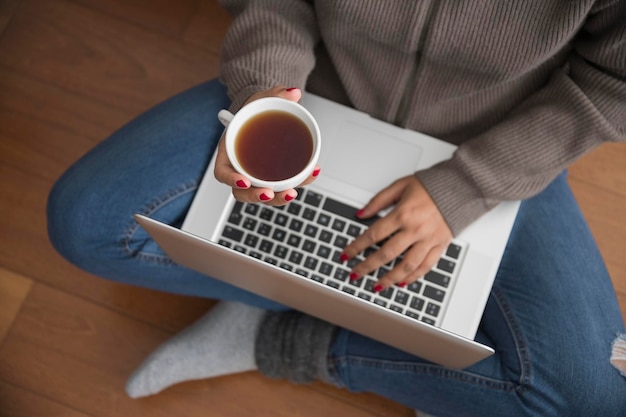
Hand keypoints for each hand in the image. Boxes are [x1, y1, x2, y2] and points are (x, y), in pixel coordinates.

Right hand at [213, 86, 320, 204]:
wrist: (266, 113)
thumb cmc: (257, 110)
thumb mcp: (263, 98)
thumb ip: (276, 94)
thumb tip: (293, 93)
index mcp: (230, 150)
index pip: (222, 172)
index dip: (231, 179)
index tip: (244, 182)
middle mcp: (241, 167)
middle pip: (243, 192)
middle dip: (257, 196)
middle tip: (270, 194)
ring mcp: (258, 175)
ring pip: (264, 194)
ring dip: (278, 198)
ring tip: (293, 192)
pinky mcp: (275, 176)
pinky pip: (283, 185)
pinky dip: (298, 182)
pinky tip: (312, 173)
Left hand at [341, 175, 452, 290]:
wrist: (461, 186)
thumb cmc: (431, 185)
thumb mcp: (400, 186)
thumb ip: (379, 200)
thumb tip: (361, 213)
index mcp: (403, 214)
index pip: (373, 235)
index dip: (356, 247)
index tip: (346, 255)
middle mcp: (415, 229)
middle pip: (386, 254)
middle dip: (367, 266)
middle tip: (355, 274)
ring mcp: (428, 239)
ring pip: (406, 265)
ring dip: (389, 278)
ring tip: (377, 286)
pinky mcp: (440, 245)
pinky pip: (426, 266)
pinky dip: (414, 276)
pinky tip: (403, 282)